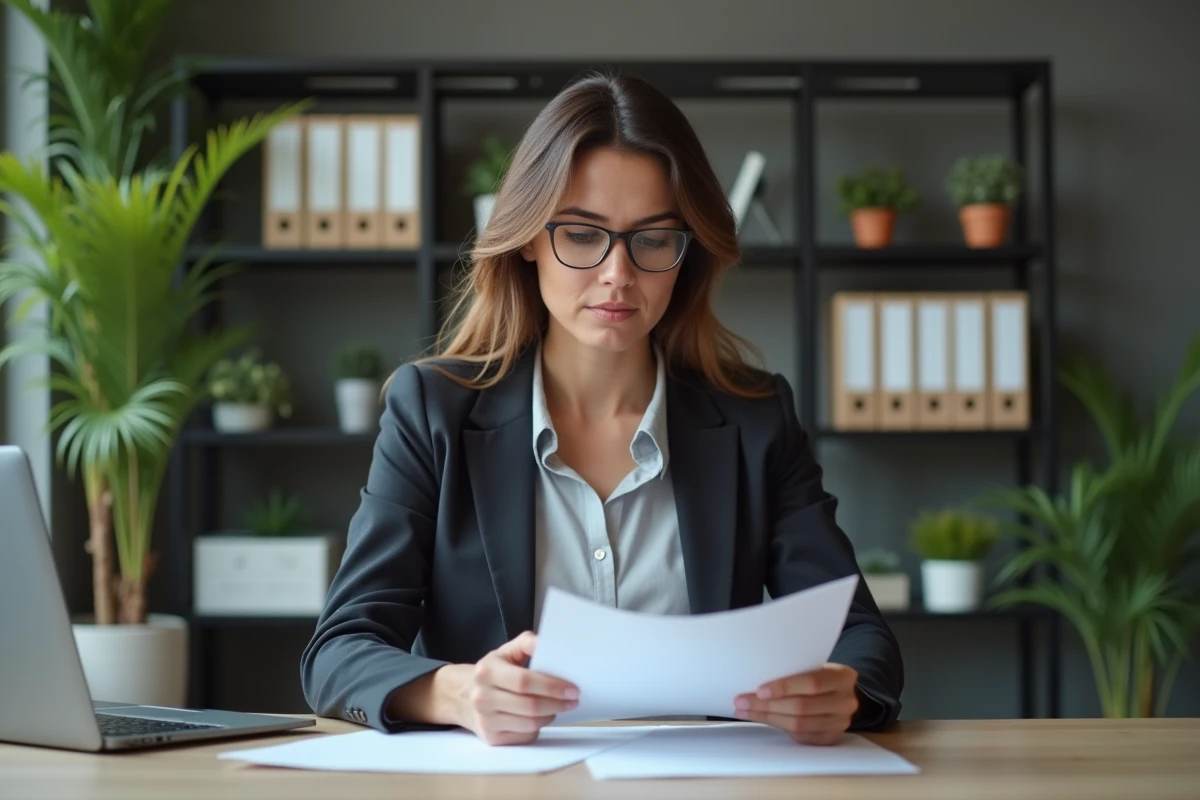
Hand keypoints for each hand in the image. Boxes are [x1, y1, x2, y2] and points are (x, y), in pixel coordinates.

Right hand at [455, 630, 578, 745]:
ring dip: (551, 715)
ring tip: (558, 706)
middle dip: (557, 703)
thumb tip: (543, 642)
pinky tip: (540, 717)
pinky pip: (525, 736)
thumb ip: (525, 643)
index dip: (551, 686)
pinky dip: (538, 727)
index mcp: (487, 672)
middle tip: (573, 700)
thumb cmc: (491, 673)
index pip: (524, 682)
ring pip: (530, 724)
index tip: (571, 689)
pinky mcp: (492, 738)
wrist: (463, 697)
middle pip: (530, 706)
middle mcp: (483, 698)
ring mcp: (486, 720)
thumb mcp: (504, 652)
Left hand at [733, 662, 858, 745]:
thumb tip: (754, 678)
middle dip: (767, 705)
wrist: (838, 692)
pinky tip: (761, 718)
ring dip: (767, 717)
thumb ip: (793, 670)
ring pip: (798, 724)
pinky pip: (800, 736)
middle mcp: (845, 701)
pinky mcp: (830, 738)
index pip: (812, 683)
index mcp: (842, 677)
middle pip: (802, 707)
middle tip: (742, 701)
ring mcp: (840, 722)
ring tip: (744, 710)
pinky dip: (777, 727)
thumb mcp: (812, 665)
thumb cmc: (818, 674)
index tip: (759, 690)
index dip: (784, 687)